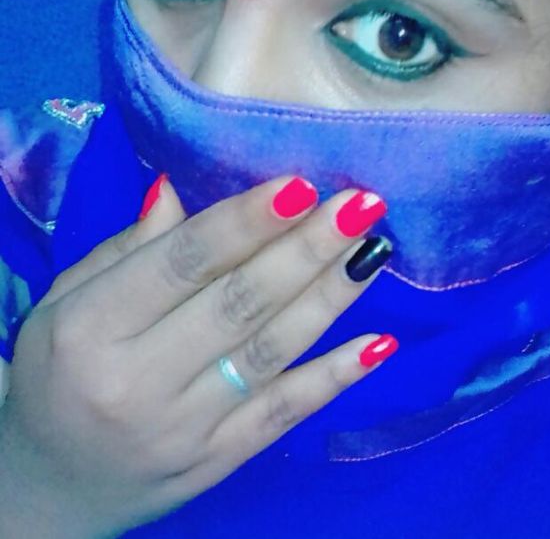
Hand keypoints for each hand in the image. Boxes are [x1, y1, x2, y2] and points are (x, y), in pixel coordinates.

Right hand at [0, 176, 394, 537]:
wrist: (48, 487)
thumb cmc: (57, 373)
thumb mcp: (64, 302)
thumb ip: (125, 250)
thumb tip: (174, 189)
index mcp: (91, 327)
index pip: (181, 263)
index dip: (244, 222)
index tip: (300, 184)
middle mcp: (138, 380)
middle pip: (238, 302)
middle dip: (306, 248)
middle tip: (360, 204)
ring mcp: (184, 427)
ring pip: (271, 351)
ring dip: (330, 297)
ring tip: (374, 250)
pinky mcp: (218, 461)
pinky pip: (284, 413)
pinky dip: (334, 377)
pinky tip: (379, 343)